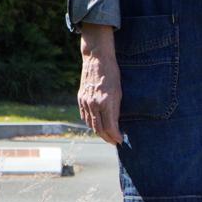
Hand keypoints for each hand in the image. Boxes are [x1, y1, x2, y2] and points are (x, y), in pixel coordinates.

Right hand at [78, 28, 121, 144]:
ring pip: (91, 123)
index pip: (110, 126)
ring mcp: (85, 102)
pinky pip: (85, 116)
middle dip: (107, 137)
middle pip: (99, 128)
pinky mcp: (80, 98)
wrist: (96, 59)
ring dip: (99, 132)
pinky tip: (97, 125)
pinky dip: (91, 123)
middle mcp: (94, 104)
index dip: (115, 136)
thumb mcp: (119, 91)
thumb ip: (116, 108)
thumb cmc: (112, 73)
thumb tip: (116, 122)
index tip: (120, 140)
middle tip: (114, 142)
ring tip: (107, 136)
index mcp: (106, 102)